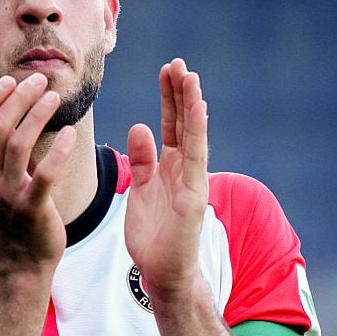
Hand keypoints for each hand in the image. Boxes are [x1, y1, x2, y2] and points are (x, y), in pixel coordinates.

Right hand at [0, 73, 75, 269]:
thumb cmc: (12, 216)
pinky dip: (59, 149)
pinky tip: (71, 133)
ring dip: (38, 114)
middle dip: (19, 97)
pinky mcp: (32, 209)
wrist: (21, 263)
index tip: (11, 80)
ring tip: (54, 97)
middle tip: (40, 81)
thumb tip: (12, 108)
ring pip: (18, 143)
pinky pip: (46, 173)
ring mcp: (7, 196)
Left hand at [124, 58, 209, 304]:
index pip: (171, 125)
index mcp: (169, 167)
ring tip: (189, 76)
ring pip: (192, 136)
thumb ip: (141, 160)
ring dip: (191, 105)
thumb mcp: (140, 190)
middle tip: (178, 62)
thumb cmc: (152, 235)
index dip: (169, 98)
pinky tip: (197, 108)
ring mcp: (192, 181)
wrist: (162, 273)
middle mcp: (184, 169)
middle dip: (180, 93)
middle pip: (183, 123)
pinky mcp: (194, 196)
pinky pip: (195, 158)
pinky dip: (197, 133)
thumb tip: (139, 126)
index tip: (167, 70)